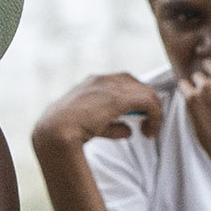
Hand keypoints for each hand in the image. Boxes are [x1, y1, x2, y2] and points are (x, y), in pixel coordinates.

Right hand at [33, 73, 170, 152]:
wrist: (55, 131)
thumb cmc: (66, 130)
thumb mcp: (91, 126)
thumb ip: (111, 126)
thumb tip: (128, 131)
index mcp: (92, 82)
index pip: (123, 83)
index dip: (134, 99)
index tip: (138, 118)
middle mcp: (102, 79)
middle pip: (136, 84)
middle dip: (145, 103)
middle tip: (148, 124)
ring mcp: (110, 86)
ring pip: (145, 91)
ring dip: (153, 111)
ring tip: (150, 129)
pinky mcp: (119, 98)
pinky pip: (148, 102)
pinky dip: (155, 116)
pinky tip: (150, 131)